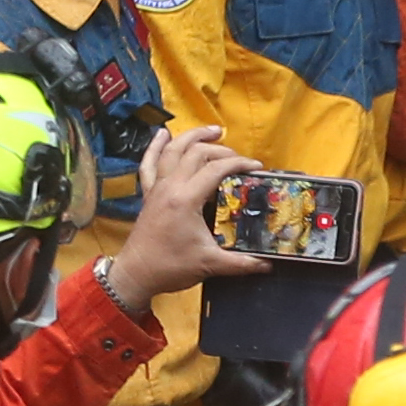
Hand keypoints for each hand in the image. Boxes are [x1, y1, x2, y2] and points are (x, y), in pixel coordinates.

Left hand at [108, 129, 268, 312]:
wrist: (135, 275)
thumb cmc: (171, 268)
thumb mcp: (210, 265)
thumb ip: (242, 263)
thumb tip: (269, 265)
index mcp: (186, 199)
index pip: (216, 169)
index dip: (239, 164)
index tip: (257, 168)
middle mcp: (170, 186)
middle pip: (196, 153)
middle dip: (222, 150)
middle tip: (240, 158)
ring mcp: (157, 188)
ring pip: (173, 150)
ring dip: (193, 136)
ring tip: (213, 131)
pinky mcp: (148, 194)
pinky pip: (149, 164)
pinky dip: (155, 147)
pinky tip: (163, 134)